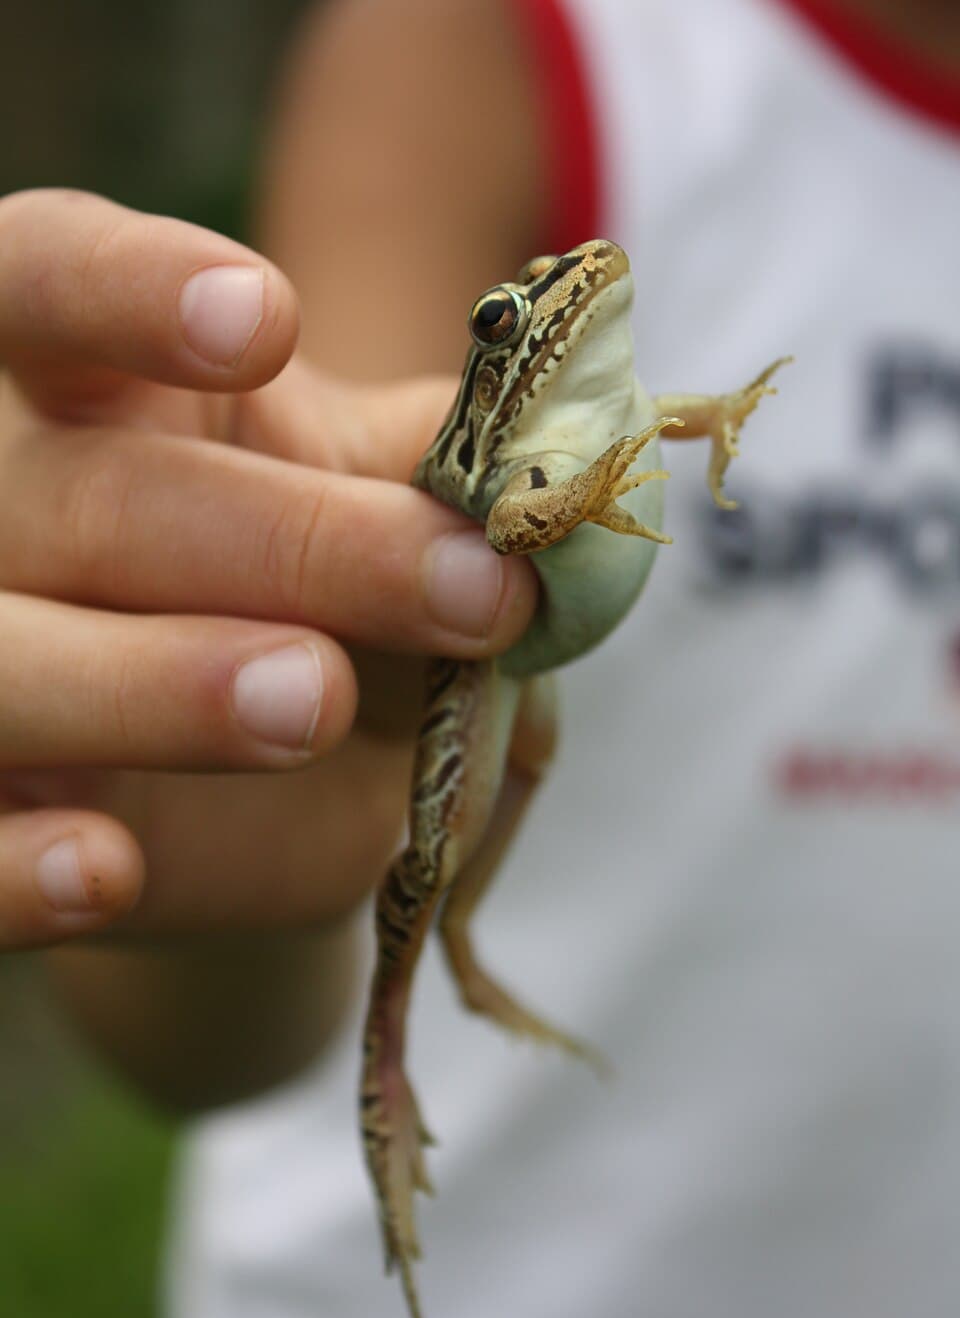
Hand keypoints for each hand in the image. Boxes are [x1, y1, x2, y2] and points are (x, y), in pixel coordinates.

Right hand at [0, 190, 535, 950]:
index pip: (43, 282)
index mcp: (78, 384)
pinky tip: (113, 872)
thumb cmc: (322, 597)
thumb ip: (457, 464)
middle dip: (286, 542)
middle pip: (81, 496)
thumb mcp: (380, 504)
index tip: (265, 323)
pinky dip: (14, 871)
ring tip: (311, 702)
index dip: (130, 290)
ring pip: (2, 665)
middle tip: (472, 593)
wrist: (266, 784)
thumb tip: (593, 440)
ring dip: (149, 686)